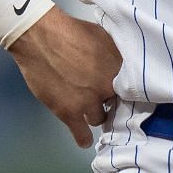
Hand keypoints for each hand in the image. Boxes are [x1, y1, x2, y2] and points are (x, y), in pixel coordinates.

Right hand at [8, 6, 122, 146]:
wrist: (40, 37)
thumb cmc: (73, 31)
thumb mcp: (105, 38)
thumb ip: (117, 56)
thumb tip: (126, 64)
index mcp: (120, 69)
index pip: (132, 88)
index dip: (124, 90)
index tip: (120, 91)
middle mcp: (108, 88)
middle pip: (115, 103)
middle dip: (108, 100)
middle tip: (99, 96)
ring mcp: (89, 102)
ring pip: (99, 118)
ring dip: (95, 114)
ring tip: (90, 111)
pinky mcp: (69, 112)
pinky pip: (81, 133)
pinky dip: (83, 138)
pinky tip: (85, 141)